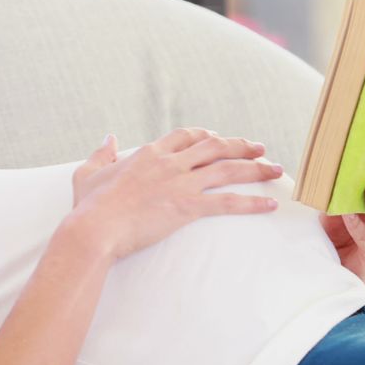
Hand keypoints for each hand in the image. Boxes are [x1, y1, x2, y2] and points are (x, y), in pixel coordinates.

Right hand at [70, 128, 282, 260]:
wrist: (94, 228)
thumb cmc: (89, 206)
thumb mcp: (88, 173)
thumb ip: (101, 153)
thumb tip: (109, 138)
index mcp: (149, 153)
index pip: (186, 136)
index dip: (207, 135)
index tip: (220, 138)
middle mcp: (169, 163)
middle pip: (215, 147)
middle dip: (241, 146)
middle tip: (260, 149)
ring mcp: (179, 184)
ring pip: (227, 170)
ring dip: (255, 168)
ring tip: (276, 170)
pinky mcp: (187, 207)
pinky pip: (226, 203)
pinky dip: (251, 203)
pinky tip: (269, 205)